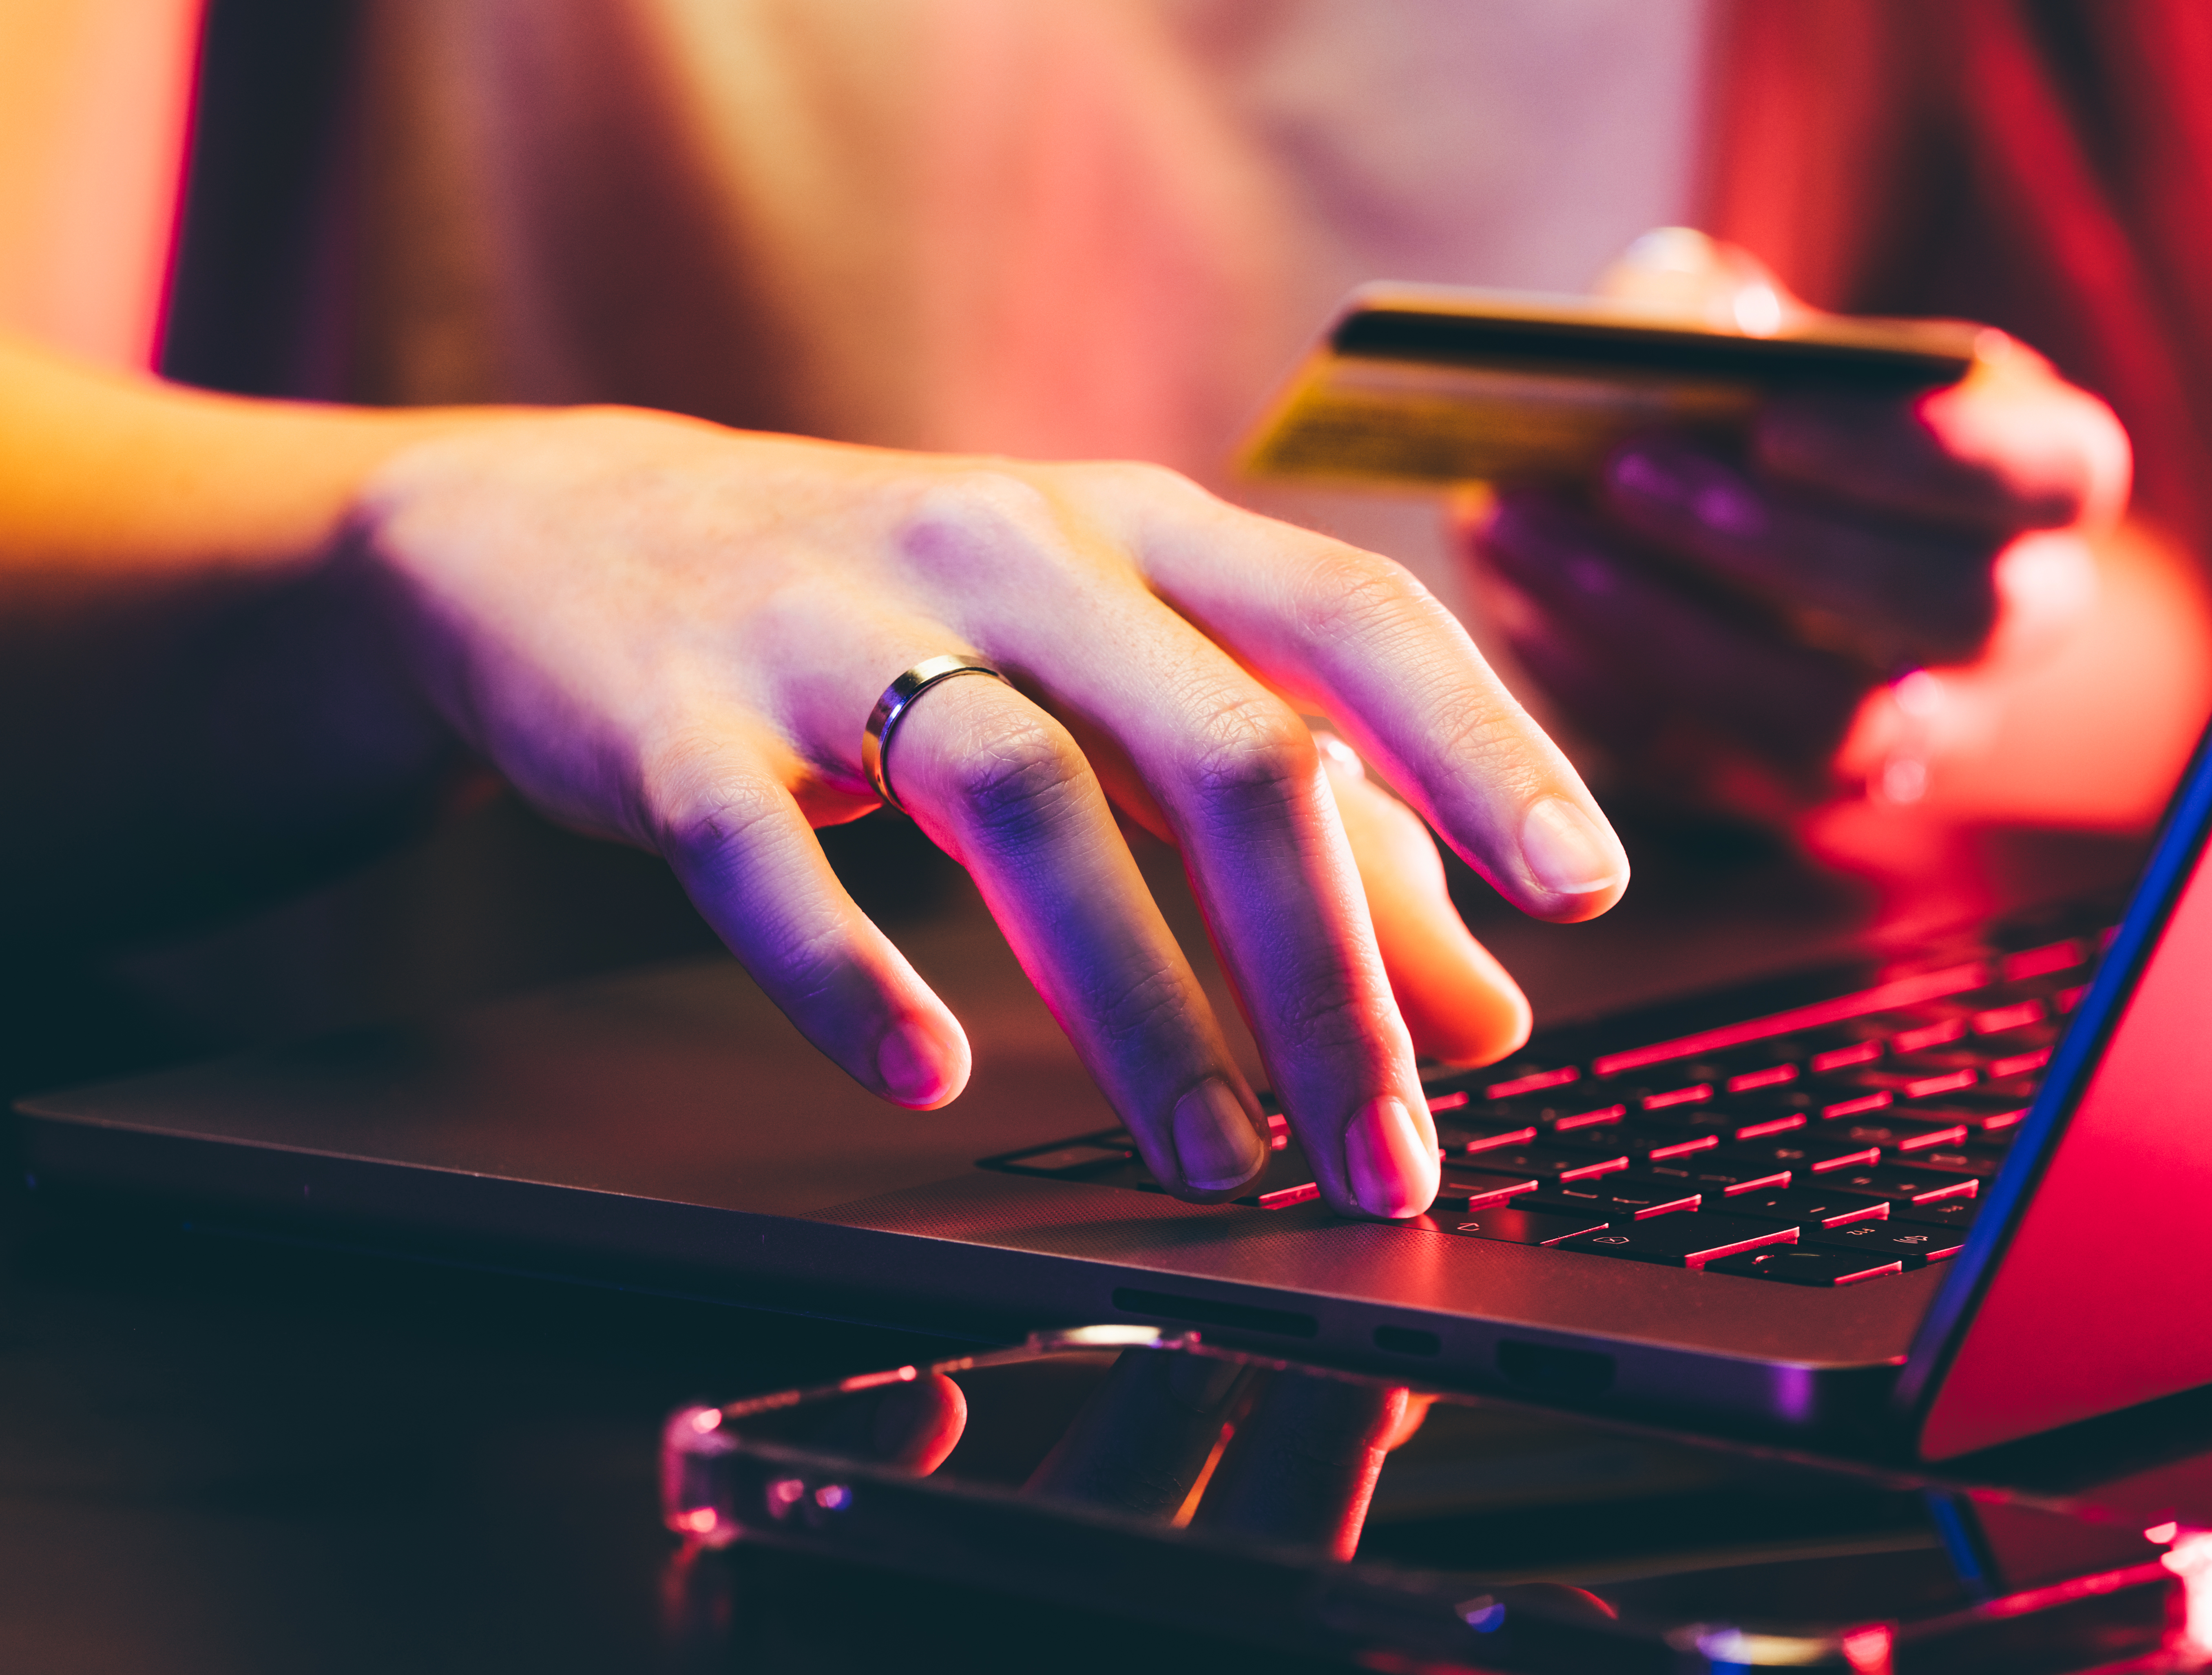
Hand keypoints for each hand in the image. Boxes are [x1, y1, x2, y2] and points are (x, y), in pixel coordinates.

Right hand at [347, 410, 1621, 1217]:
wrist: (575, 533)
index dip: (1481, 745)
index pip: (1349, 615)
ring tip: (1214, 1161)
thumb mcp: (1115, 684)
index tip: (1585, 884)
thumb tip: (1487, 1007)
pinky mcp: (679, 716)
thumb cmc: (902, 619)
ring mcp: (833, 623)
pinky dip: (848, 972)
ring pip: (1023, 801)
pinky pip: (767, 854)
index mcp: (1136, 531)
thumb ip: (1311, 831)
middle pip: (1220, 744)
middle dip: (1330, 969)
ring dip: (1139, 1004)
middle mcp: (1009, 550)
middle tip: (1387, 1149)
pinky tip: (927, 1075)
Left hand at [1463, 232, 2128, 821]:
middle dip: (1779, 545)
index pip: (2052, 477)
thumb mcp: (1744, 327)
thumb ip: (1724, 313)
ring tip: (1521, 528)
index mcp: (2044, 483)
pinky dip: (1603, 684)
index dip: (1927, 456)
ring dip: (1663, 626)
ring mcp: (1911, 733)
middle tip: (1625, 470)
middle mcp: (2007, 623)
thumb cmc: (1747, 397)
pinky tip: (1517, 602)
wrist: (1715, 523)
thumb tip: (1700, 331)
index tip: (1775, 419)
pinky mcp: (1790, 793)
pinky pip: (1711, 768)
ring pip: (1827, 724)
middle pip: (1949, 610)